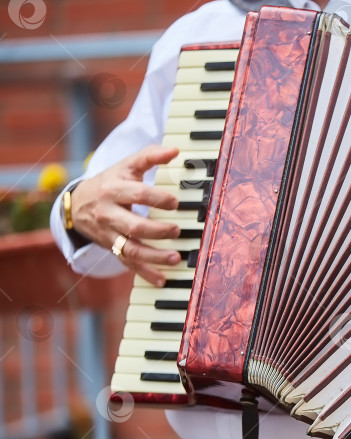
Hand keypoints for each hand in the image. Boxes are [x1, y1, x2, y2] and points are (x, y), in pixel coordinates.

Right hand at [71, 145, 180, 285]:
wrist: (77, 204)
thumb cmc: (111, 181)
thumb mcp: (126, 166)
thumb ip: (150, 156)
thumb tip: (174, 150)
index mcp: (113, 190)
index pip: (136, 194)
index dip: (156, 198)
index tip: (175, 202)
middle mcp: (109, 214)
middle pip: (132, 226)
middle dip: (156, 230)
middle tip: (177, 230)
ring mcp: (109, 235)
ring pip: (130, 249)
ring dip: (154, 257)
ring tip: (175, 258)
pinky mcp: (112, 249)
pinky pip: (128, 264)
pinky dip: (145, 274)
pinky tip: (162, 279)